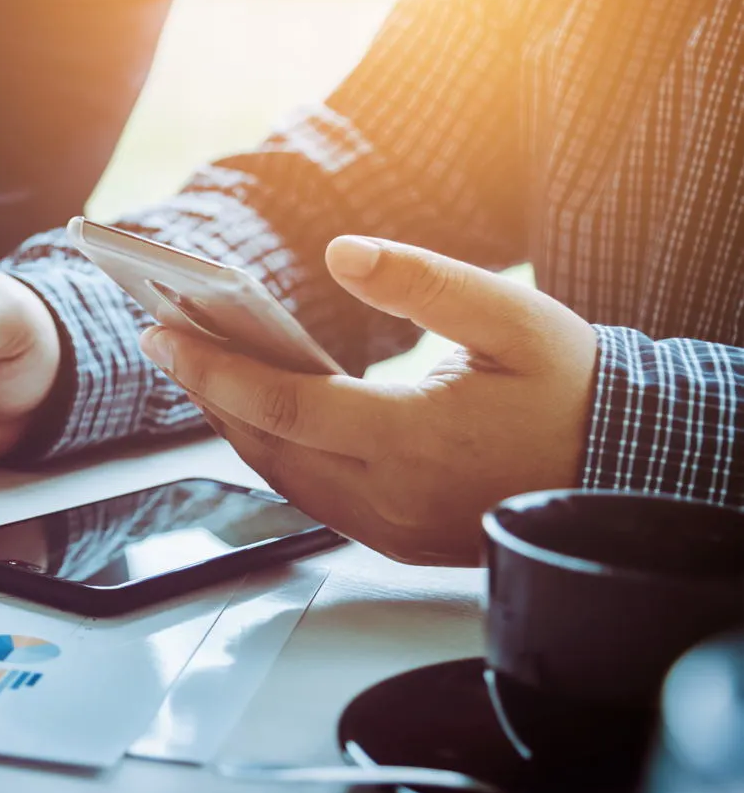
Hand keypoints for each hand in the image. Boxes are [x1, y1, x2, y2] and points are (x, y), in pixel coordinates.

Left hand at [140, 235, 597, 565]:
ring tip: (197, 368)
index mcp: (413, 445)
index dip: (213, 369)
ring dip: (234, 427)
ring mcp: (392, 530)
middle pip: (266, 448)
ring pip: (284, 480)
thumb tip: (344, 250)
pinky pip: (314, 498)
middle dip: (207, 394)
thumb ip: (425, 282)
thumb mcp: (513, 318)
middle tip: (163, 340)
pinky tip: (257, 413)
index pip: (282, 407)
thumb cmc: (576, 393)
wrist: (632, 471)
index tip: (160, 333)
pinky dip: (277, 455)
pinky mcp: (398, 541)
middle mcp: (392, 501)